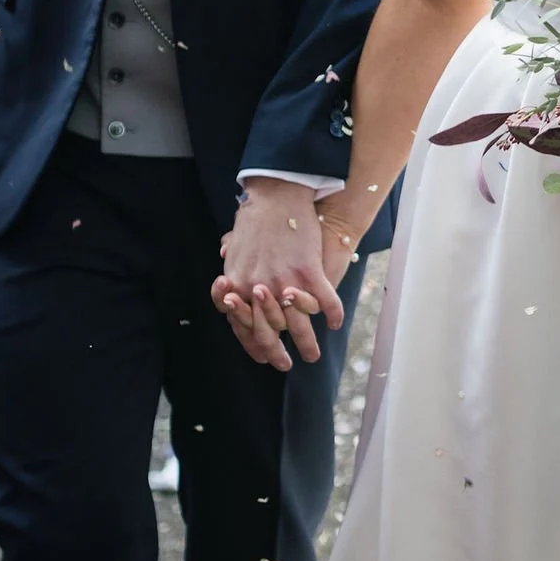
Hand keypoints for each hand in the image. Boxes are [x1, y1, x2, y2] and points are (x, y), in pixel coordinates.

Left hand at [211, 178, 346, 369]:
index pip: (242, 328)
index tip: (262, 357)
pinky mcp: (308, 273)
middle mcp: (258, 290)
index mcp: (237, 286)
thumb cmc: (253, 220)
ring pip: (298, 326)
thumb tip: (225, 288)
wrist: (276, 195)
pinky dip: (332, 315)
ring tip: (313, 356)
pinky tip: (334, 323)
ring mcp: (284, 283)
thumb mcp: (233, 249)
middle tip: (287, 365)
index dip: (253, 346)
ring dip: (307, 345)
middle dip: (278, 355)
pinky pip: (324, 302)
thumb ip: (231, 272)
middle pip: (269, 333)